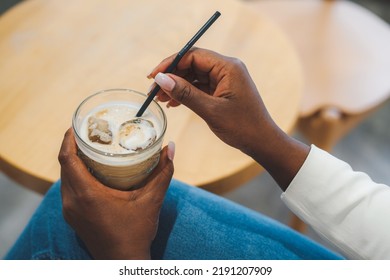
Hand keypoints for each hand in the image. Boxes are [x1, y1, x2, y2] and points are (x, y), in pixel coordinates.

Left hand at [58, 129, 174, 258]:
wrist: (123, 260)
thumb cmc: (136, 232)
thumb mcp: (152, 200)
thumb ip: (162, 172)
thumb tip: (170, 147)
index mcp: (87, 194)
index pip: (67, 159)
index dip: (68, 139)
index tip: (76, 125)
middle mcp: (73, 201)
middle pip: (64, 166)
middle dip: (72, 146)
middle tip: (87, 132)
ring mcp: (70, 210)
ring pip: (65, 178)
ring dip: (72, 161)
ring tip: (88, 148)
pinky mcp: (72, 216)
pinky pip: (68, 189)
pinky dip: (75, 175)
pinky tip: (90, 171)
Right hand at [149, 48, 271, 156]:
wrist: (262, 142)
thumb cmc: (242, 126)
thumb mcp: (210, 110)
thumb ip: (185, 93)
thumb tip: (161, 79)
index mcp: (228, 67)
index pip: (193, 55)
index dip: (171, 64)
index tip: (153, 76)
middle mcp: (227, 68)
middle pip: (192, 64)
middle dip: (172, 76)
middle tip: (154, 91)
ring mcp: (225, 79)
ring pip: (195, 76)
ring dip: (177, 86)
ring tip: (160, 99)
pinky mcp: (223, 90)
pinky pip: (201, 86)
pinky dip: (187, 93)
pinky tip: (173, 103)